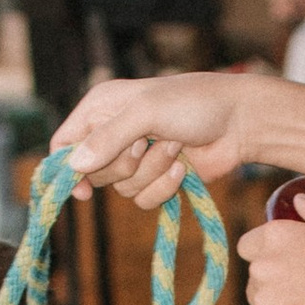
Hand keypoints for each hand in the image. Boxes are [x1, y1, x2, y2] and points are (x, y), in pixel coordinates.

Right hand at [50, 70, 268, 211]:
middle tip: (147, 142)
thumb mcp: (146, 113)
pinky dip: (165, 187)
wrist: (240, 122)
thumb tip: (75, 167)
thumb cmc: (194, 104)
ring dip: (152, 172)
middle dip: (124, 164)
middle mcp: (113, 133)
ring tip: (174, 147)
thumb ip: (109, 138)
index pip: (64, 143)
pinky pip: (144, 200)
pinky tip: (183, 166)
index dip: (66, 168)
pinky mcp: (157, 178)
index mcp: (101, 108)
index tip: (83, 187)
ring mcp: (136, 158)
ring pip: (122, 189)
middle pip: (92, 172)